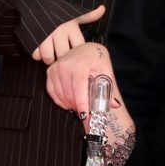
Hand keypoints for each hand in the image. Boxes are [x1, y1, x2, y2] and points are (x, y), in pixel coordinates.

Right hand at [31, 5, 105, 64]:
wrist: (36, 5)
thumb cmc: (59, 13)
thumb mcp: (75, 14)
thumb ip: (89, 15)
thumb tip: (103, 8)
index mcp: (71, 26)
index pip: (78, 46)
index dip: (78, 54)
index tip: (77, 55)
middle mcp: (59, 31)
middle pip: (64, 54)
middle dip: (63, 59)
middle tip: (62, 59)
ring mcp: (46, 35)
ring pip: (49, 56)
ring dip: (50, 60)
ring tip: (52, 58)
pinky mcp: (34, 39)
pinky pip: (37, 54)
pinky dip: (38, 56)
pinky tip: (41, 53)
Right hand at [45, 44, 136, 159]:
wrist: (86, 49)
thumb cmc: (97, 59)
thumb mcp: (106, 70)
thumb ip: (109, 88)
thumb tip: (114, 105)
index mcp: (80, 65)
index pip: (79, 89)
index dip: (81, 104)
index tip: (85, 116)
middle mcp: (65, 65)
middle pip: (69, 94)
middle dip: (77, 106)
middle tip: (86, 112)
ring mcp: (56, 68)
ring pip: (60, 95)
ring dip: (69, 104)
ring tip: (79, 106)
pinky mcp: (50, 71)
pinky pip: (52, 92)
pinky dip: (60, 100)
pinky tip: (68, 103)